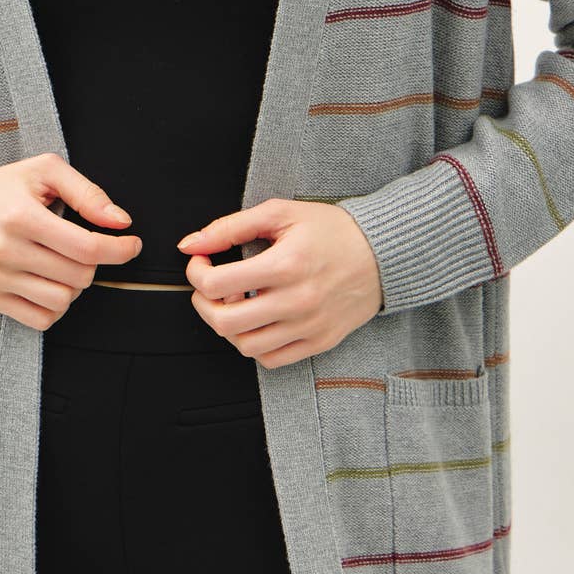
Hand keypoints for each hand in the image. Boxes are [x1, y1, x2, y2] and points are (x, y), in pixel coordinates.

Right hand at [0, 152, 142, 328]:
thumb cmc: (1, 187)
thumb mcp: (44, 171)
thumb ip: (87, 193)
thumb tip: (121, 222)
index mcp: (22, 217)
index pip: (86, 248)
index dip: (119, 250)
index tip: (132, 244)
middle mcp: (6, 251)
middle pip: (79, 277)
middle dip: (95, 263)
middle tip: (85, 247)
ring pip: (63, 301)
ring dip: (76, 286)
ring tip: (66, 264)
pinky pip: (41, 320)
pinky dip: (56, 306)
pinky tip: (52, 283)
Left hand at [177, 199, 382, 367]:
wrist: (383, 253)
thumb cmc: (332, 230)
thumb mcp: (281, 213)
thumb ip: (231, 227)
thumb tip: (190, 244)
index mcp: (285, 265)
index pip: (216, 284)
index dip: (197, 272)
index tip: (202, 262)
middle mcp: (297, 301)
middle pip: (225, 322)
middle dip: (203, 303)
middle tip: (209, 288)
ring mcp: (309, 326)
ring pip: (245, 346)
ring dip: (228, 327)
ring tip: (236, 304)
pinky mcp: (319, 341)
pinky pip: (272, 359)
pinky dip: (255, 345)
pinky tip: (258, 321)